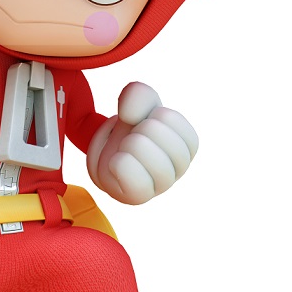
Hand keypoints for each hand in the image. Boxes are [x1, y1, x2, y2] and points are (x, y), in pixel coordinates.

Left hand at [86, 83, 197, 204]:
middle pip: (158, 133)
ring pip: (147, 155)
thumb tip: (130, 116)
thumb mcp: (135, 103)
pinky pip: (132, 177)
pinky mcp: (140, 196)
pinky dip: (119, 163)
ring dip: (127, 146)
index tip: (145, 122)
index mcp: (186, 142)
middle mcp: (179, 165)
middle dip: (137, 129)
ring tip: (125, 150)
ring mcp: (161, 183)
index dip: (149, 114)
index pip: (170, 118)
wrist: (105, 152)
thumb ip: (138, 95)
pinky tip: (117, 162)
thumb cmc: (129, 128)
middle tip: (132, 137)